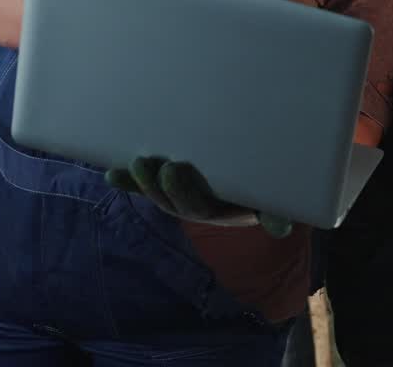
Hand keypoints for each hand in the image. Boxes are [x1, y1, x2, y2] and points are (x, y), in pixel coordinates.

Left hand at [105, 157, 292, 237]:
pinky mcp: (171, 185)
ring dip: (141, 182)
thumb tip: (280, 229)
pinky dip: (130, 183)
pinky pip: (147, 187)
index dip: (179, 191)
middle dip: (156, 186)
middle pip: (171, 202)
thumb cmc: (268, 190)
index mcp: (220, 211)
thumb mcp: (274, 202)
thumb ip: (276, 213)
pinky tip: (112, 175)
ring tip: (134, 164)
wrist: (264, 183)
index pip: (196, 207)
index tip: (171, 169)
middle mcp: (197, 208)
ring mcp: (182, 197)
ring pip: (158, 195)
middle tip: (148, 163)